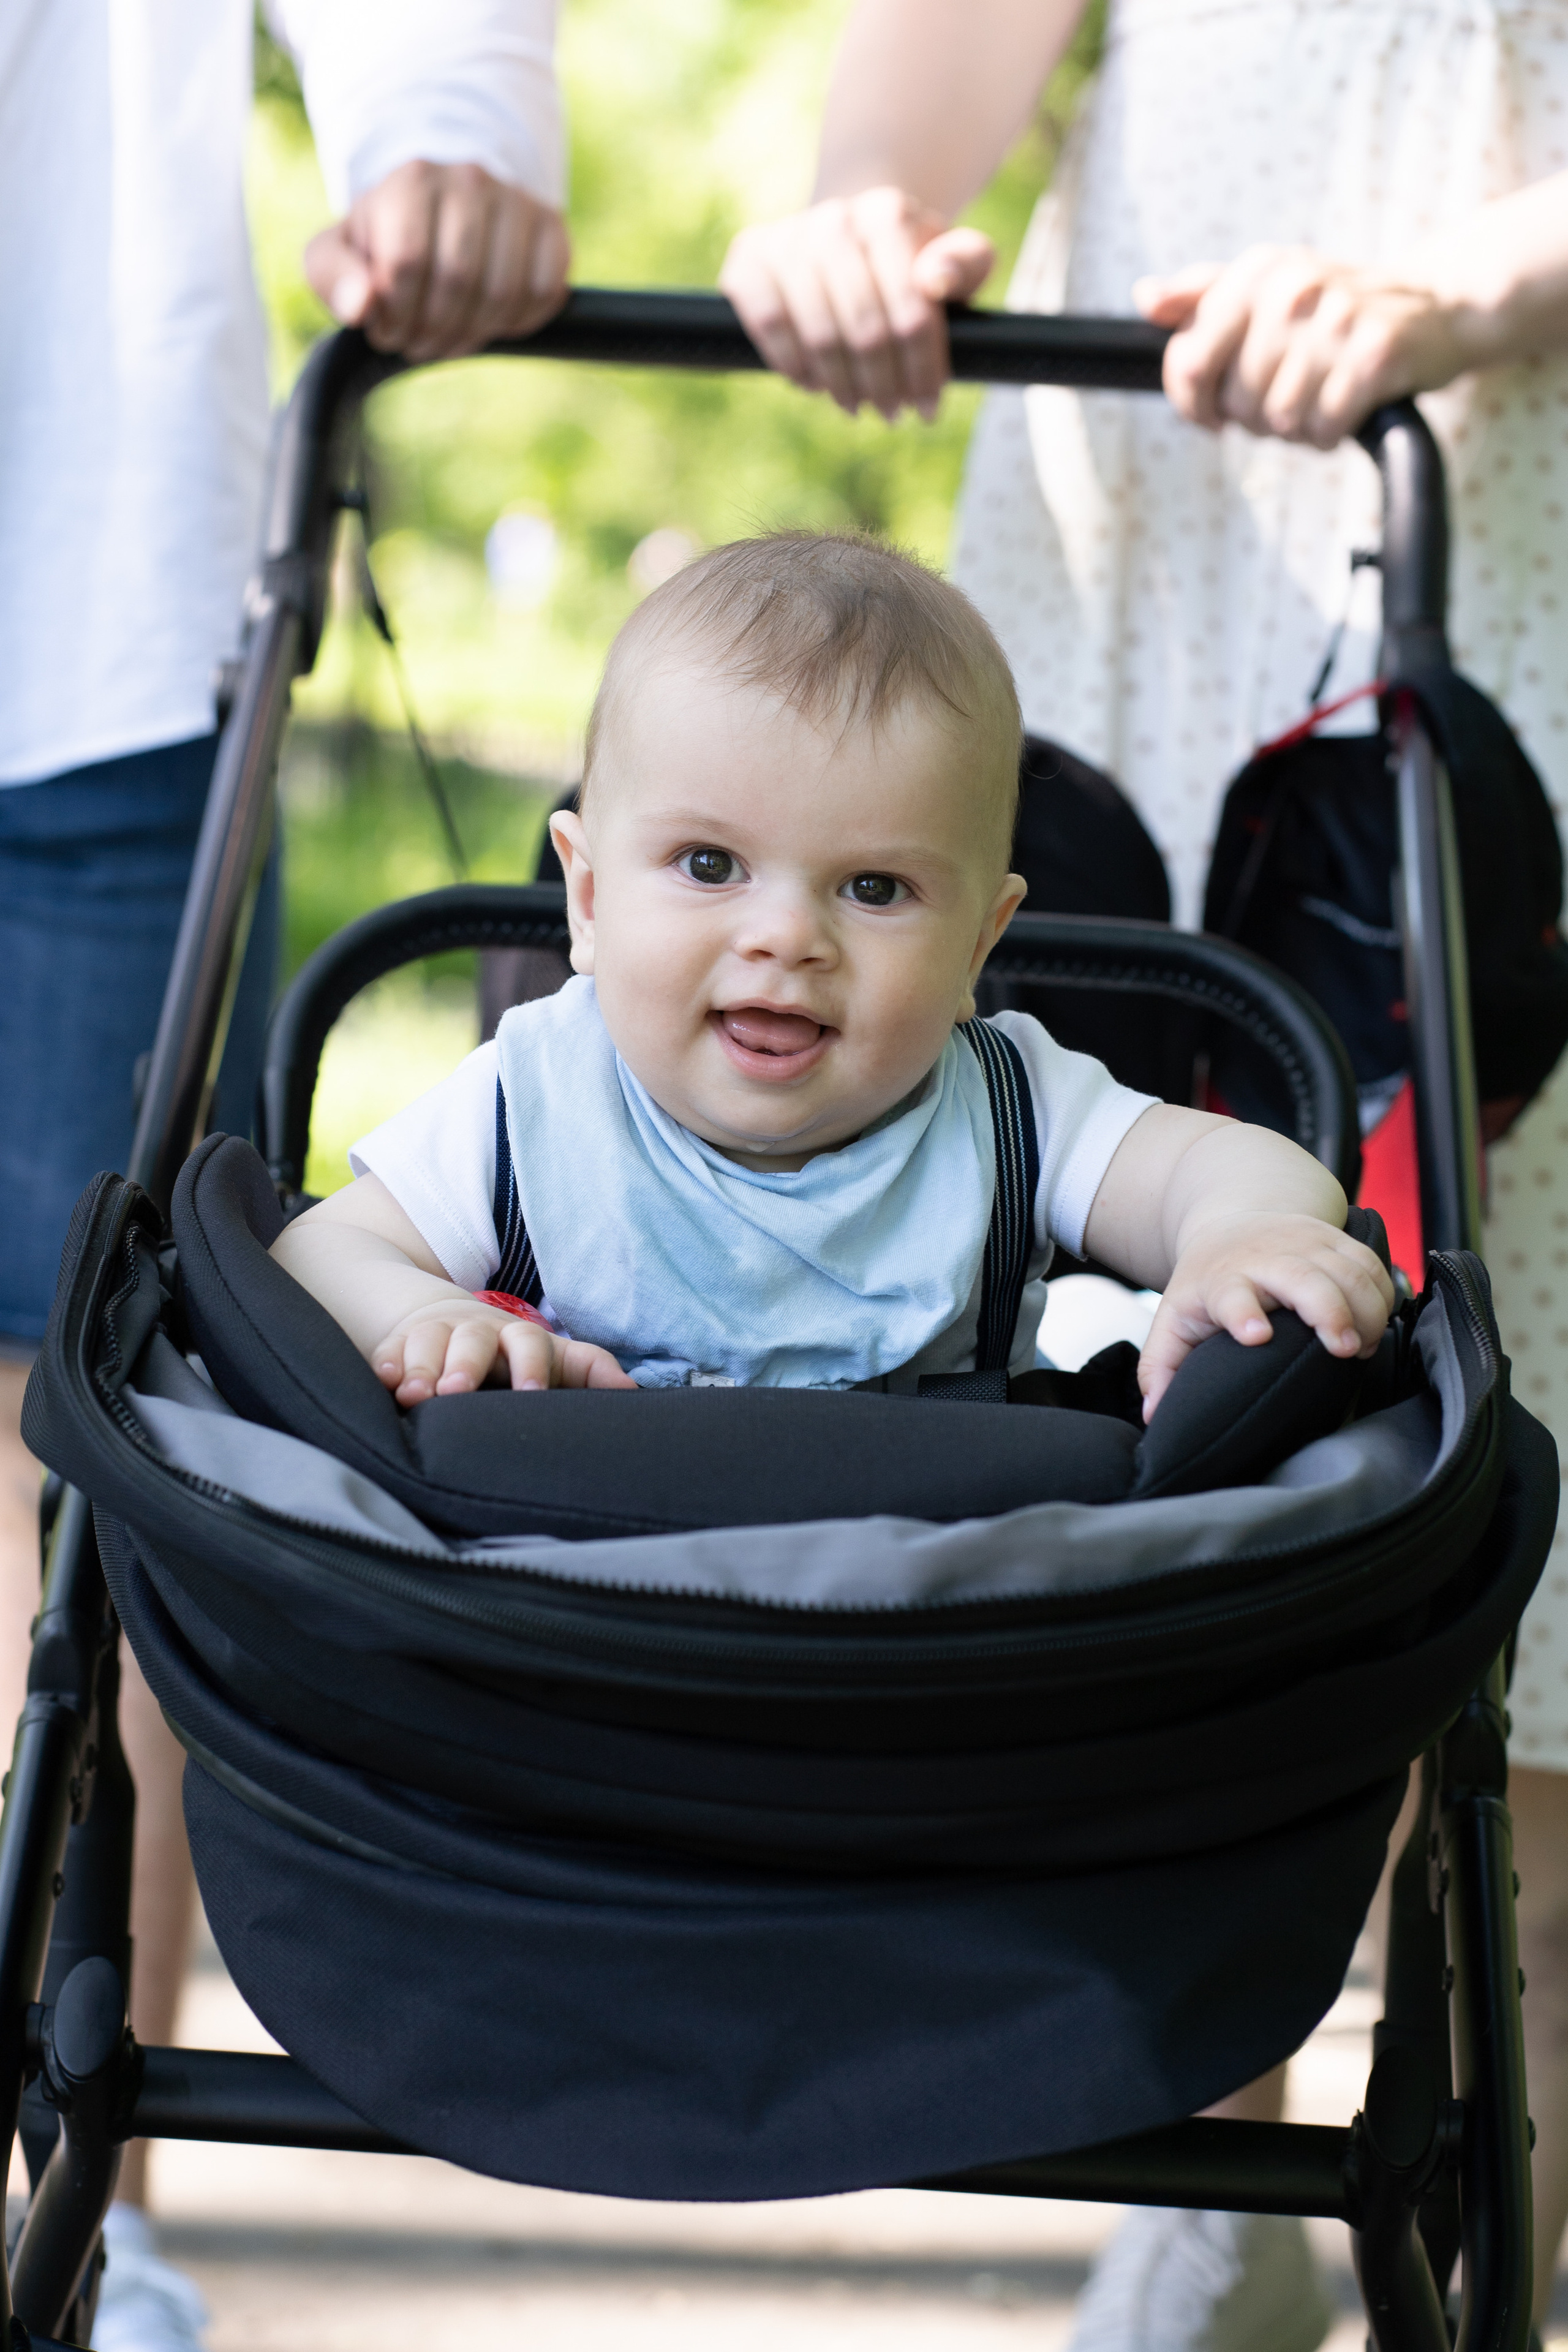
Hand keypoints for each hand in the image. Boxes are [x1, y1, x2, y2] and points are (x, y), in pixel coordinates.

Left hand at [305, 160, 569, 362]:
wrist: (445, 206)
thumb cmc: (386, 239)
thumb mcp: (339, 252)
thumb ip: (333, 276)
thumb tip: (360, 307)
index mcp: (411, 181)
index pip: (406, 264)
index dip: (396, 314)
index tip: (387, 330)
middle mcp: (469, 179)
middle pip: (457, 281)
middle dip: (434, 331)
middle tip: (420, 343)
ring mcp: (516, 201)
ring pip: (503, 293)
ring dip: (474, 334)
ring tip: (451, 337)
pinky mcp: (553, 227)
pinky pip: (543, 292)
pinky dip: (517, 322)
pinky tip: (491, 321)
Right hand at [371, 1300, 634, 1404]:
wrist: (451, 1320)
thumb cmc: (513, 1355)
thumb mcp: (554, 1359)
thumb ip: (589, 1372)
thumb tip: (634, 1394)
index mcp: (518, 1338)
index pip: (530, 1343)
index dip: (532, 1366)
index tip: (532, 1394)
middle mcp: (476, 1333)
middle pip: (473, 1340)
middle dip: (464, 1364)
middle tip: (455, 1392)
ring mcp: (434, 1335)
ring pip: (428, 1342)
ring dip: (421, 1368)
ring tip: (413, 1396)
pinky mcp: (398, 1345)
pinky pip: (388, 1351)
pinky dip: (384, 1364)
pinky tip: (381, 1382)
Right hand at [720, 187, 993, 418]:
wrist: (845, 238)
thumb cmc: (907, 263)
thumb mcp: (955, 261)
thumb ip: (967, 264)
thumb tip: (935, 281)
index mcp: (888, 215)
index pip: (912, 311)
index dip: (923, 370)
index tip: (930, 406)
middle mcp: (835, 218)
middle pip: (865, 331)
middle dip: (883, 385)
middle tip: (892, 412)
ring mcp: (787, 237)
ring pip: (819, 335)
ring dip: (840, 385)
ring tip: (856, 404)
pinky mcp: (747, 259)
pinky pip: (768, 325)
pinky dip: (791, 365)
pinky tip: (812, 384)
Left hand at [1135, 245, 1467, 447]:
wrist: (1435, 307)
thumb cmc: (1335, 310)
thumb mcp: (1269, 288)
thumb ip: (1203, 295)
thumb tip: (1146, 297)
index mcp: (1257, 273)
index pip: (1189, 361)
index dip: (1193, 404)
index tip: (1212, 413)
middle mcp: (1292, 289)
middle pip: (1236, 402)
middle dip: (1256, 418)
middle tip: (1287, 399)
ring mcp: (1337, 319)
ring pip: (1279, 419)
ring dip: (1297, 428)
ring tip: (1319, 401)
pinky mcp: (1376, 353)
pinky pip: (1324, 425)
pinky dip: (1330, 433)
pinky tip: (1344, 411)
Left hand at [1138, 1212, 1394, 1420]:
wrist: (1232, 1222)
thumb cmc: (1207, 1281)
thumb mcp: (1174, 1319)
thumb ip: (1161, 1367)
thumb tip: (1154, 1414)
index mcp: (1222, 1279)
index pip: (1232, 1293)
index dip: (1243, 1312)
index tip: (1256, 1335)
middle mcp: (1266, 1257)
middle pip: (1304, 1278)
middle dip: (1329, 1311)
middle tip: (1344, 1349)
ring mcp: (1306, 1243)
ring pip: (1348, 1269)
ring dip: (1365, 1310)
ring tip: (1361, 1348)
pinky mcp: (1336, 1238)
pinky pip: (1372, 1263)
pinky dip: (1382, 1295)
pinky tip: (1376, 1325)